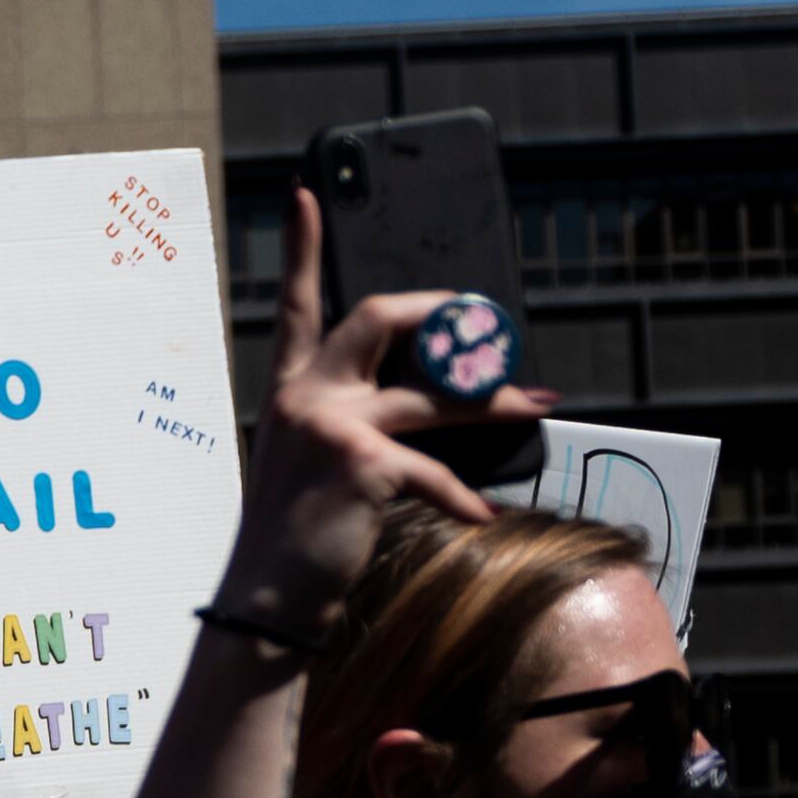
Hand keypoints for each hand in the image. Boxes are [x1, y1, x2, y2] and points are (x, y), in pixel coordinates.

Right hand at [222, 187, 557, 630]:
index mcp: (290, 391)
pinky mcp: (358, 463)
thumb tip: (428, 401)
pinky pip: (432, 469)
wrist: (264, 602)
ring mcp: (328, 425)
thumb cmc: (295, 540)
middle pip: (378, 316)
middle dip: (440, 312)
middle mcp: (304, 396)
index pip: (294, 306)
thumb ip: (352, 424)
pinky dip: (463, 496)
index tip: (305, 194)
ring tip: (533, 404)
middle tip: (482, 326)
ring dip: (491, 399)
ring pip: (430, 390)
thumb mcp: (311, 467)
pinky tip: (483, 515)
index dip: (300, 248)